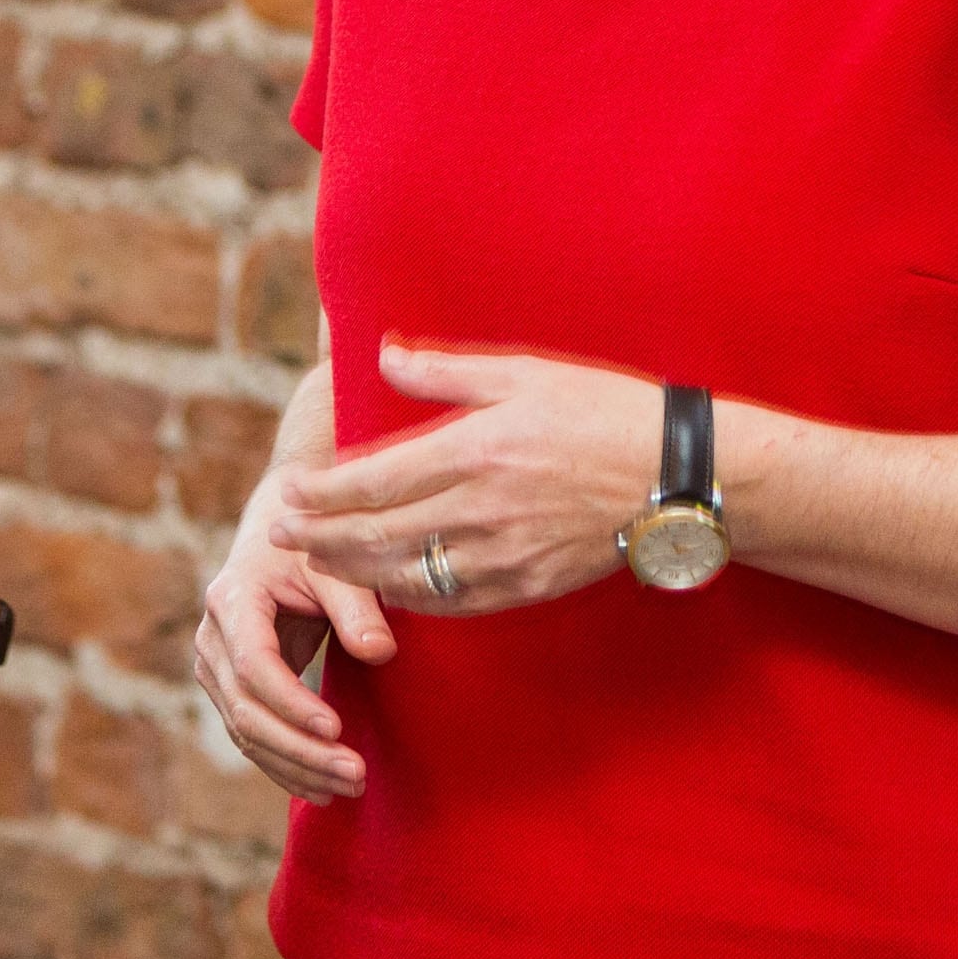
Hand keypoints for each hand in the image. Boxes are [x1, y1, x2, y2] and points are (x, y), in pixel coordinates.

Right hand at [193, 489, 396, 801]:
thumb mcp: (337, 564)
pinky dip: (284, 765)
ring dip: (295, 765)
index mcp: (233, 600)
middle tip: (354, 773)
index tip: (336, 728)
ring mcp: (213, 668)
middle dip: (299, 748)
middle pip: (246, 708)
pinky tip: (321, 789)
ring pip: (245, 731)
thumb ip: (357, 606)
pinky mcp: (228, 689)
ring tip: (348, 787)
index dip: (291, 701)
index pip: (253, 664)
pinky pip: (251, 736)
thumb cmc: (312, 549)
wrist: (277, 540)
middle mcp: (212, 638)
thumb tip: (381, 652)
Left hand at [268, 339, 660, 617]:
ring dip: (355, 572)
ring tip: (321, 562)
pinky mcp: (526, 585)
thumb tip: (383, 357)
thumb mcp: (523, 373)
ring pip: (407, 576)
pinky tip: (391, 588)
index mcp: (476, 450)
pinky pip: (452, 601)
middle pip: (378, 536)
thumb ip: (445, 373)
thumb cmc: (602, 410)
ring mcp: (503, 555)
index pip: (376, 482)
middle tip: (282, 535)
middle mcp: (481, 509)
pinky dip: (411, 596)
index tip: (290, 494)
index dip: (324, 494)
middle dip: (321, 538)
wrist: (675, 474)